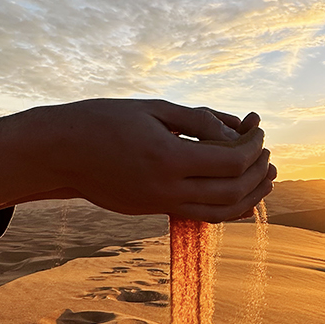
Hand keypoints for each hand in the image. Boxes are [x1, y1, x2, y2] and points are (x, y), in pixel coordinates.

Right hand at [0, 100, 275, 232]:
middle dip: (258, 170)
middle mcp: (166, 189)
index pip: (231, 161)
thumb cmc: (102, 120)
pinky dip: (229, 208)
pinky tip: (242, 193)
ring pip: (221, 211)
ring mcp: (159, 205)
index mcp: (167, 158)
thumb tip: (239, 127)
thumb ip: (199, 119)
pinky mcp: (153, 210)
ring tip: (267, 175)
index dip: (254, 145)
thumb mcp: (153, 108)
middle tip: (267, 150)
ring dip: (251, 194)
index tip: (257, 127)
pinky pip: (202, 215)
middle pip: (233, 190)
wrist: (57, 152)